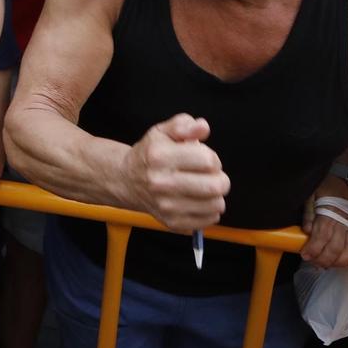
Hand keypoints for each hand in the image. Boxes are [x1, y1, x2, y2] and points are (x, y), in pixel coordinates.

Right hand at [124, 113, 229, 231]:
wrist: (127, 181)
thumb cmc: (149, 154)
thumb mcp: (162, 131)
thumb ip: (184, 125)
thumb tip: (203, 127)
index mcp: (160, 156)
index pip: (208, 160)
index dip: (213, 158)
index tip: (205, 158)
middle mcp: (162, 183)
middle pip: (215, 186)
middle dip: (220, 178)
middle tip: (211, 175)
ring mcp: (167, 206)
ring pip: (216, 205)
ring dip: (216, 195)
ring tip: (203, 188)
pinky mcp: (173, 222)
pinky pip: (209, 219)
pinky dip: (209, 210)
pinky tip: (198, 200)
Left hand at [298, 175, 347, 269]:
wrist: (345, 182)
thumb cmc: (325, 189)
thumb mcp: (311, 195)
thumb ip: (308, 213)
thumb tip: (306, 231)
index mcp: (330, 212)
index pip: (322, 235)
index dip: (314, 248)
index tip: (305, 255)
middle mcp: (345, 221)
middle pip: (336, 247)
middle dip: (324, 259)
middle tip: (315, 263)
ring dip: (340, 262)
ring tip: (329, 264)